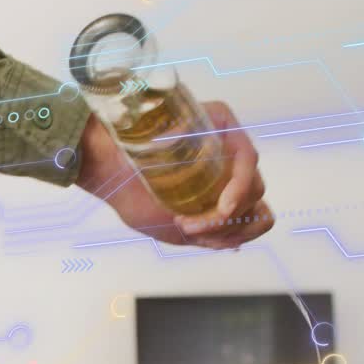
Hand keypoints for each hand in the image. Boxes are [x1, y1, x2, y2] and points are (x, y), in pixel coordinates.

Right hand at [76, 101, 272, 248]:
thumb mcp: (175, 232)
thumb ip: (210, 237)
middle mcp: (228, 163)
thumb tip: (237, 244)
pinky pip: (246, 158)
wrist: (107, 167)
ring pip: (255, 185)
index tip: (196, 233)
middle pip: (255, 199)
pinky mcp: (222, 119)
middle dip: (223, 223)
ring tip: (188, 215)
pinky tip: (213, 201)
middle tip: (185, 225)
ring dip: (226, 211)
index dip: (235, 230)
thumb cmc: (134, 196)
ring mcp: (226, 140)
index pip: (253, 213)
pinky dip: (236, 188)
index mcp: (222, 186)